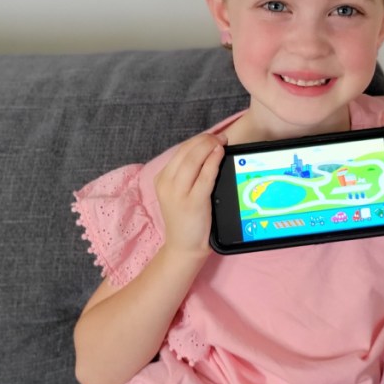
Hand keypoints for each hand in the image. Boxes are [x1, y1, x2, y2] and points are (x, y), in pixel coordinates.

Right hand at [154, 132, 226, 258]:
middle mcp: (167, 184)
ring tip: (221, 142)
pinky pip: (205, 176)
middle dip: (204, 140)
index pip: (180, 151)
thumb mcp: (178, 193)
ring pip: (193, 160)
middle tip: (220, 137)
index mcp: (162, 179)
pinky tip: (220, 154)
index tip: (211, 137)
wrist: (183, 246)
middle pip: (186, 152)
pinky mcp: (193, 202)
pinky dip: (213, 161)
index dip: (197, 140)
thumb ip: (186, 175)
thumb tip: (206, 151)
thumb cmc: (185, 219)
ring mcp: (178, 193)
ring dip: (209, 146)